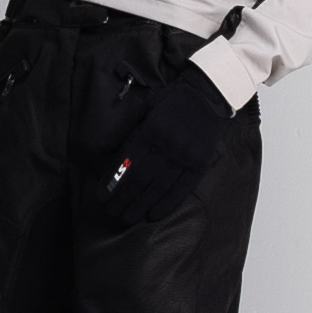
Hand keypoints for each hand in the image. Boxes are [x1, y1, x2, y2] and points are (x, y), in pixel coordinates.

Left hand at [100, 66, 233, 225]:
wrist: (209, 94)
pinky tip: (154, 215)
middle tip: (112, 212)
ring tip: (127, 218)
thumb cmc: (174, 100)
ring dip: (140, 205)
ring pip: (158, 188)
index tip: (102, 196)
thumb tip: (118, 158)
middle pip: (140, 179)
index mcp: (150, 131)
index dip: (112, 182)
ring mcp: (184, 156)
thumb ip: (136, 133)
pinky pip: (182, 189)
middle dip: (123, 199)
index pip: (126, 163)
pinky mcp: (199, 164)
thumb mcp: (149, 109)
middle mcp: (166, 146)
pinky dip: (167, 204)